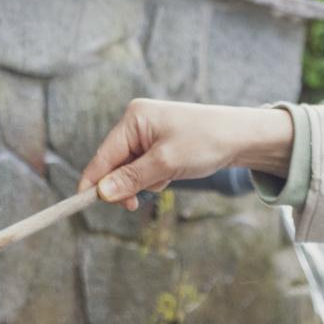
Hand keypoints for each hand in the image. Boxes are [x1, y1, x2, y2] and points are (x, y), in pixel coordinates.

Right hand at [78, 99, 294, 210]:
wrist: (241, 137)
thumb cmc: (205, 142)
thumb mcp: (165, 164)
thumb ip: (131, 179)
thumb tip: (102, 194)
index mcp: (133, 118)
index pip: (103, 156)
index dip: (93, 182)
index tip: (82, 204)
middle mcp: (136, 122)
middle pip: (114, 164)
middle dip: (125, 184)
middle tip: (135, 205)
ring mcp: (148, 132)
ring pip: (130, 169)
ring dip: (144, 182)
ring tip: (168, 177)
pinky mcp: (159, 143)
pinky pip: (145, 168)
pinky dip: (155, 177)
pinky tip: (173, 173)